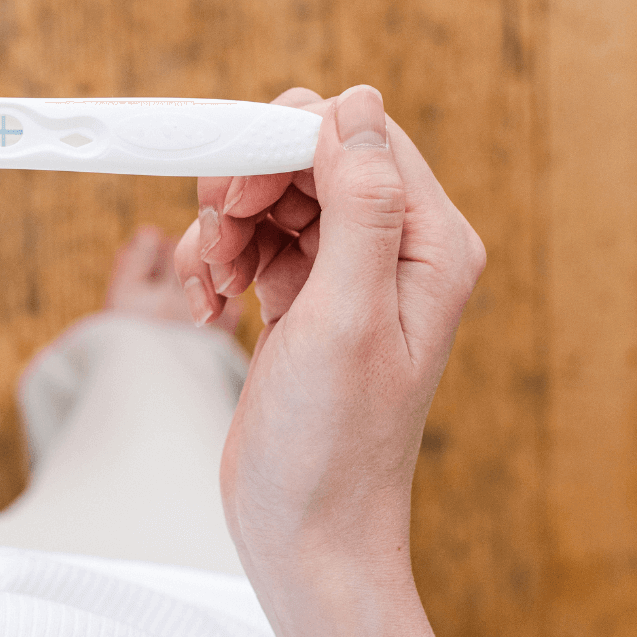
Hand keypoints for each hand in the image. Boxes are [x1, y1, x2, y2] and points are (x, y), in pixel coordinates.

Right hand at [175, 85, 481, 636]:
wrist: (303, 529)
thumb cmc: (332, 443)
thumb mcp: (344, 316)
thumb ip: (357, 206)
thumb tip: (357, 106)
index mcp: (428, 245)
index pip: (358, 137)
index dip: (285, 144)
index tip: (232, 191)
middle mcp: (391, 250)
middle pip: (304, 160)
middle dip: (245, 187)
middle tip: (217, 236)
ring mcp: (342, 274)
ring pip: (268, 197)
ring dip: (223, 228)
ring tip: (213, 287)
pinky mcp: (301, 298)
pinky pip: (249, 241)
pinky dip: (216, 261)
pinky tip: (209, 306)